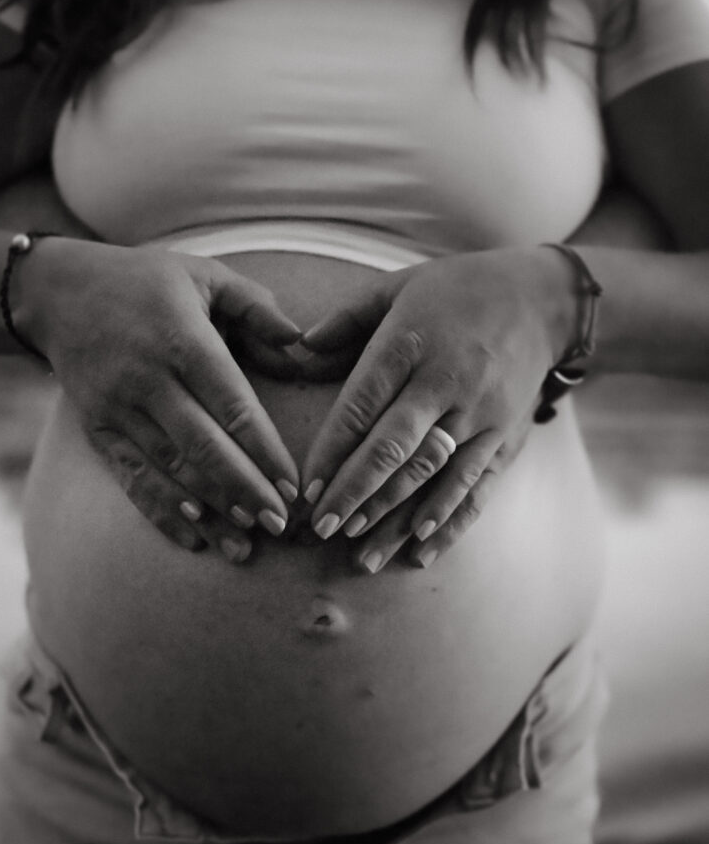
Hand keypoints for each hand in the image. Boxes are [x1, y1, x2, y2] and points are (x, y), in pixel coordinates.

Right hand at [18, 236, 302, 540]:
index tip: (293, 486)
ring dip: (209, 510)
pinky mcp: (96, 429)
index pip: (231, 405)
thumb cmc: (147, 282)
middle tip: (281, 527)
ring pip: (169, 469)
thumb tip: (303, 343)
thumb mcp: (205, 276)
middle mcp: (148, 379)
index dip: (263, 451)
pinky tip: (191, 537)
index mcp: (183, 340)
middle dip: (244, 492)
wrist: (58, 293)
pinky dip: (160, 510)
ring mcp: (117, 408)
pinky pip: (130, 477)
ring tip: (245, 546)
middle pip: (202, 447)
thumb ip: (257, 308)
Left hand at [299, 247, 576, 560]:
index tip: (308, 488)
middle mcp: (445, 382)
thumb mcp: (397, 287)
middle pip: (394, 448)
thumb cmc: (457, 290)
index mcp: (409, 344)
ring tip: (364, 556)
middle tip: (323, 529)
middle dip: (356, 494)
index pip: (362, 404)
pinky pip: (476, 485)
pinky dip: (451, 520)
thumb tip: (298, 348)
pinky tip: (423, 549)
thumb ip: (347, 319)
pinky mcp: (505, 436)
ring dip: (395, 518)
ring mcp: (479, 413)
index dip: (333, 451)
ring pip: (432, 475)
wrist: (544, 299)